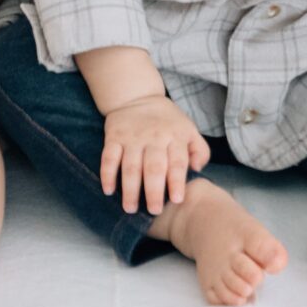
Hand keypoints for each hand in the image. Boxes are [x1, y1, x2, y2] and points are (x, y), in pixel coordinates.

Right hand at [100, 95, 211, 215]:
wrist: (137, 96)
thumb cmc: (168, 121)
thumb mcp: (189, 129)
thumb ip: (199, 150)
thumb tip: (198, 170)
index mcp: (175, 136)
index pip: (177, 161)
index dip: (177, 181)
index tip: (177, 200)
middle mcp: (154, 137)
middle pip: (154, 167)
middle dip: (154, 191)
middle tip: (154, 211)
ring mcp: (132, 137)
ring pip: (130, 165)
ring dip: (129, 188)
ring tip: (130, 209)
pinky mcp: (113, 136)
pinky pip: (108, 157)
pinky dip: (107, 174)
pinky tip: (108, 190)